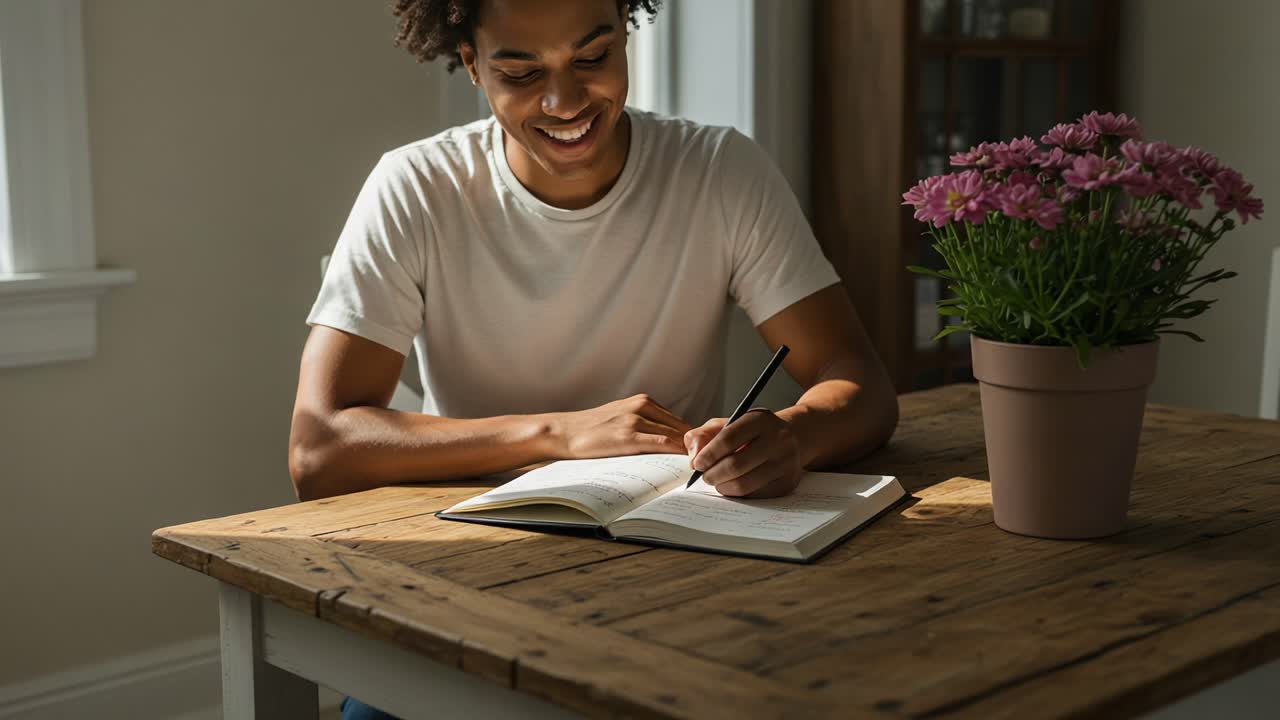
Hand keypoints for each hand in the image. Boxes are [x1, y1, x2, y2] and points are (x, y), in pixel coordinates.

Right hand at [550, 394, 693, 459]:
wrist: (564, 432)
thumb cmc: (592, 431)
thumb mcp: (622, 418)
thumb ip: (646, 425)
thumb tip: (672, 444)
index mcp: (643, 401)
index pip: (679, 422)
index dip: (695, 440)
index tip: (704, 454)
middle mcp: (642, 406)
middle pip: (682, 428)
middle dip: (696, 446)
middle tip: (709, 463)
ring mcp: (635, 419)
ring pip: (676, 435)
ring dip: (690, 452)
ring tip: (701, 467)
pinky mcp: (628, 434)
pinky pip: (663, 444)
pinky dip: (677, 454)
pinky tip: (685, 464)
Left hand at [684, 410, 803, 497]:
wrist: (790, 439)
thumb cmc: (751, 433)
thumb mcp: (726, 424)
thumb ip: (703, 436)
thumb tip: (694, 459)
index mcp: (760, 419)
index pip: (728, 439)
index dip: (709, 455)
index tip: (697, 464)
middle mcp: (778, 439)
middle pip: (736, 465)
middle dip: (713, 474)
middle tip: (706, 477)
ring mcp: (786, 462)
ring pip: (745, 484)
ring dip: (723, 487)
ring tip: (718, 482)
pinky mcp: (787, 482)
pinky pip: (755, 495)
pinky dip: (738, 494)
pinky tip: (733, 485)